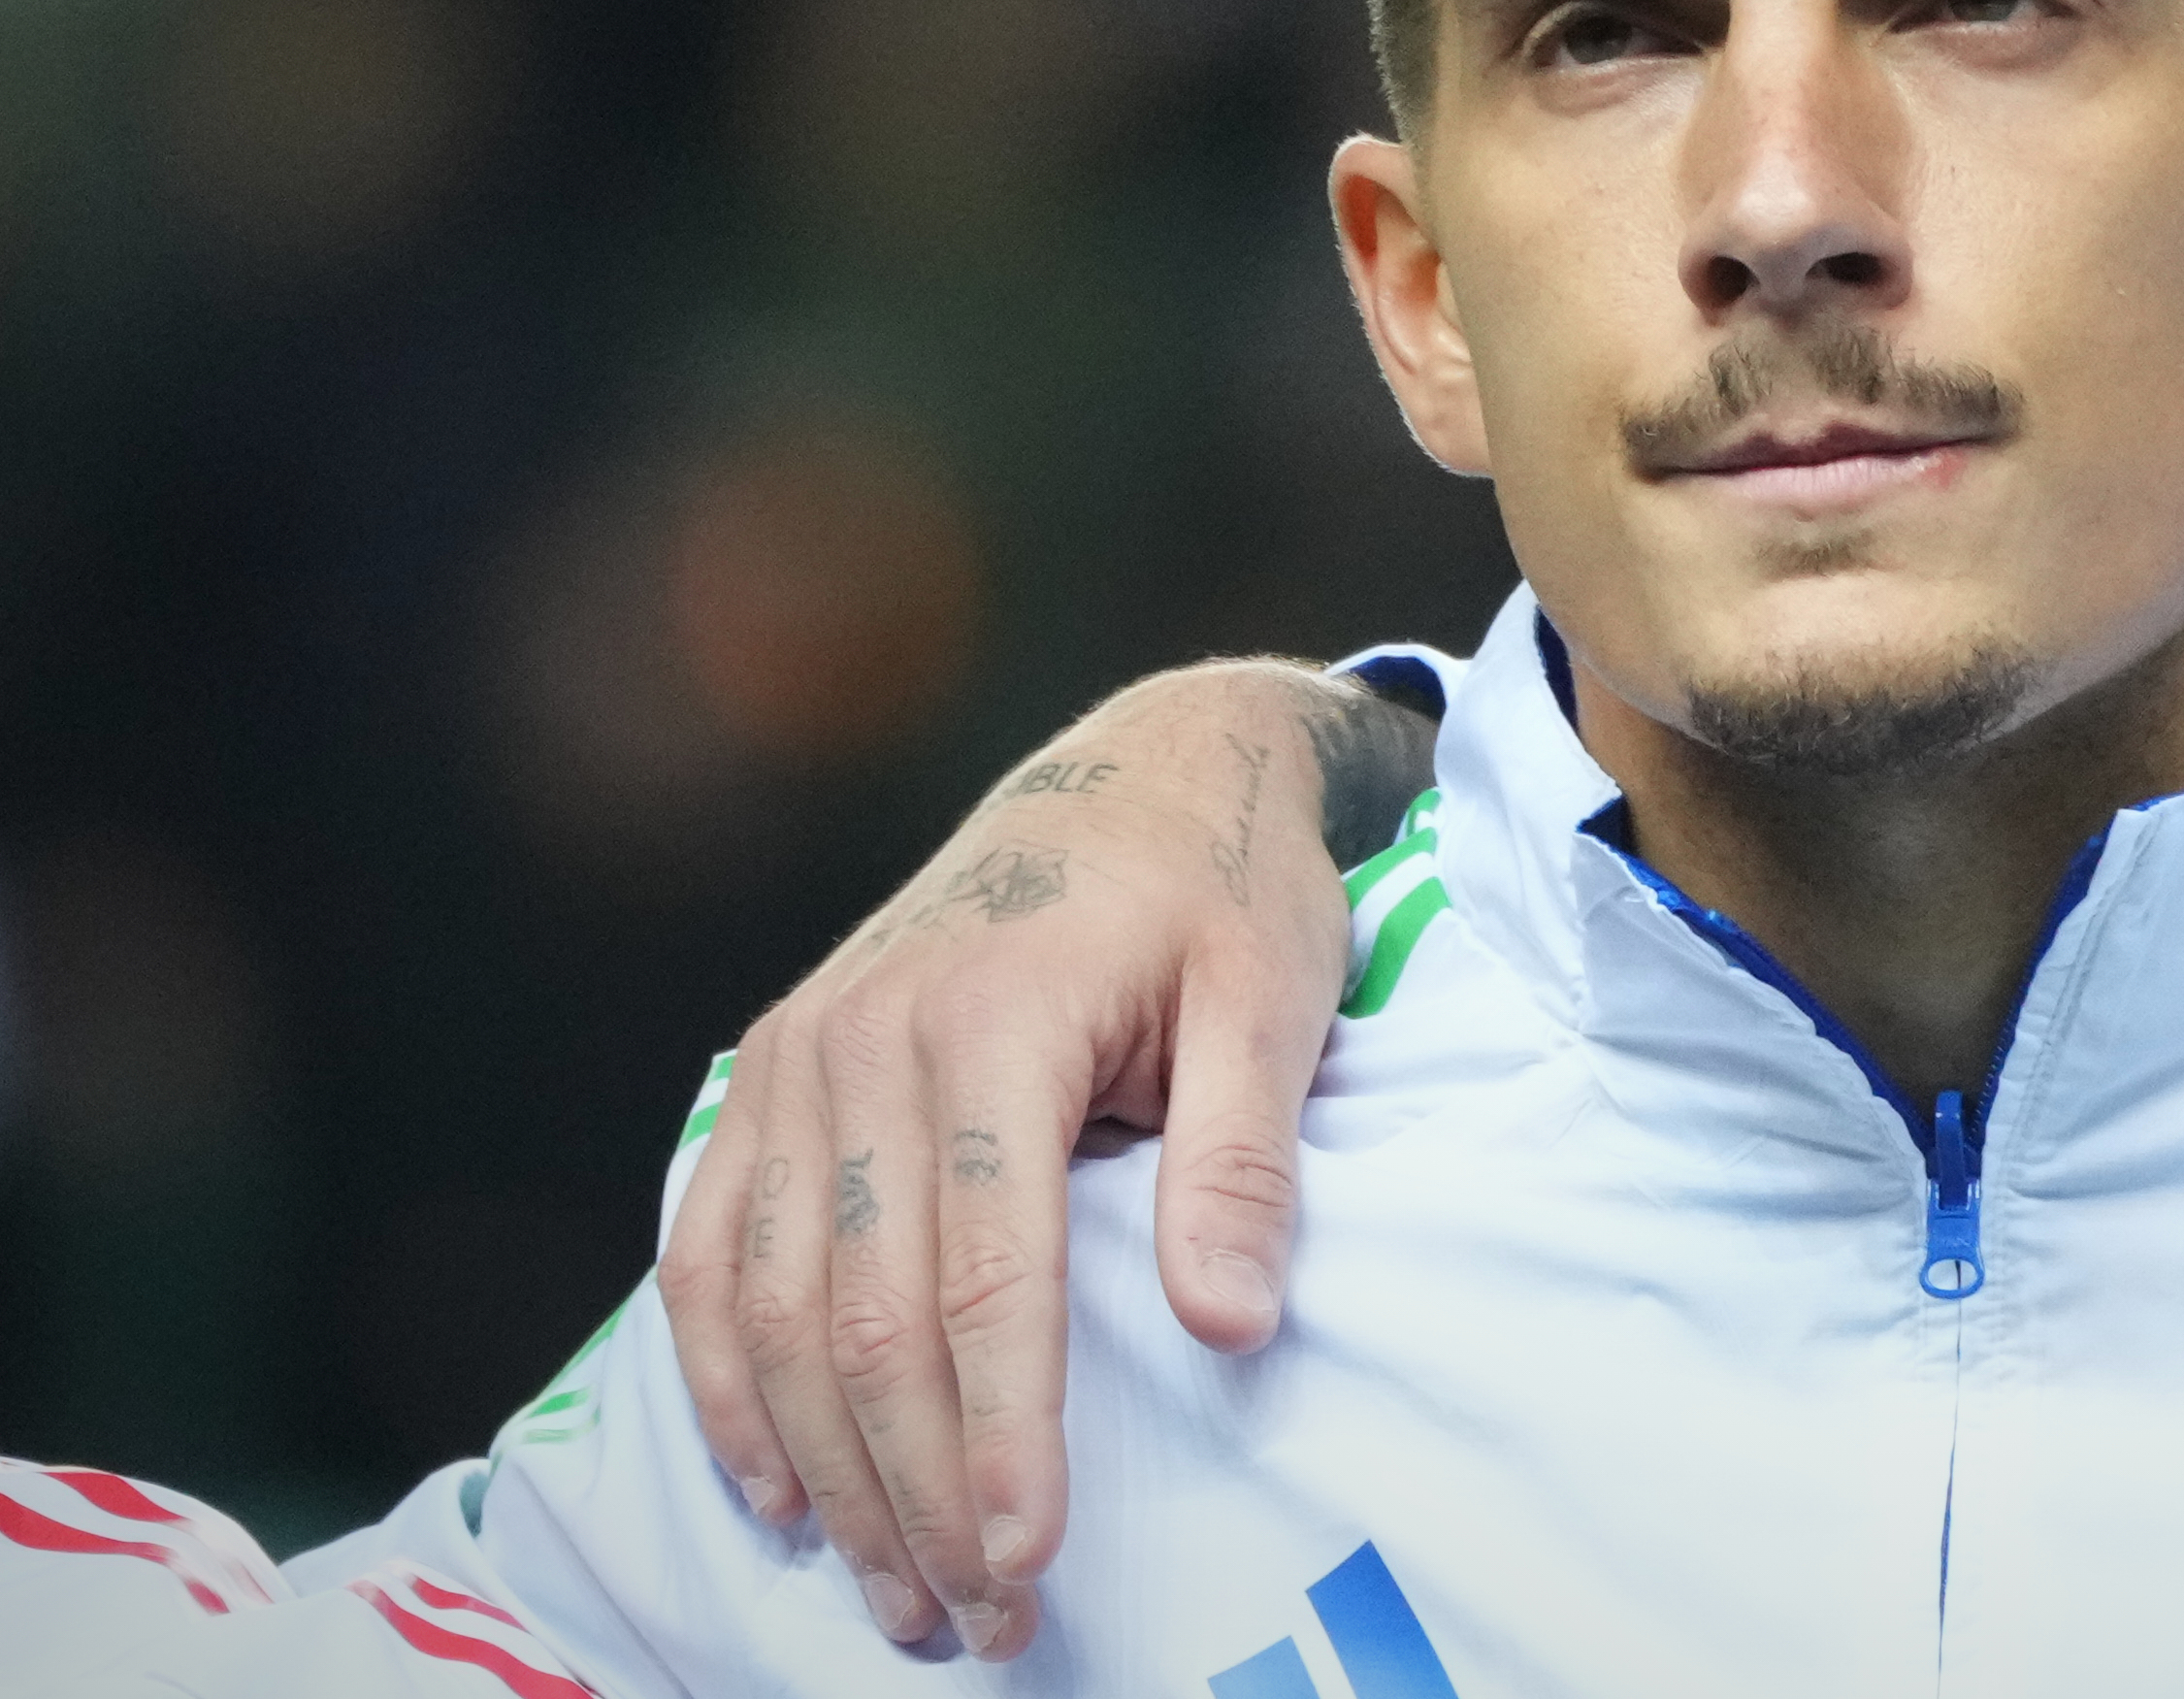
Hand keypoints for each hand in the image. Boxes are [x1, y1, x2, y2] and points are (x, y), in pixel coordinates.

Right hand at [655, 660, 1433, 1657]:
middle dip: (916, 1491)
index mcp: (998, 1018)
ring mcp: (800, 1053)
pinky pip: (710, 1248)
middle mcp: (866, 1037)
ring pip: (778, 1308)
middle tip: (979, 1626)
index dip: (1001, 1436)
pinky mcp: (768, 1071)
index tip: (1030, 1562)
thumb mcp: (1273, 1000)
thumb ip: (1244, 1160)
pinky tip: (778, 1486)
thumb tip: (1231, 1327)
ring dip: (827, 1470)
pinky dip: (729, 1379)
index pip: (984, 1276)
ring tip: (898, 1595)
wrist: (1137, 770)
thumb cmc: (1222, 891)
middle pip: (867, 1317)